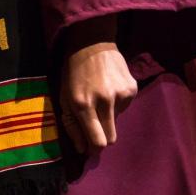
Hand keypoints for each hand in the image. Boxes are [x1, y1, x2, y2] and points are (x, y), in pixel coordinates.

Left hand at [59, 16, 137, 154]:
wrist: (92, 45)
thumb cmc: (72, 73)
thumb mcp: (63, 97)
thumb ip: (71, 125)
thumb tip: (82, 150)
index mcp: (83, 105)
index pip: (98, 141)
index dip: (94, 149)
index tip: (90, 149)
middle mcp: (104, 101)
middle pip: (112, 138)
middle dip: (103, 137)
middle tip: (95, 127)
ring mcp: (121, 95)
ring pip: (118, 121)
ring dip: (108, 116)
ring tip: (100, 97)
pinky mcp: (133, 89)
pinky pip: (125, 107)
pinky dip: (117, 103)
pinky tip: (109, 89)